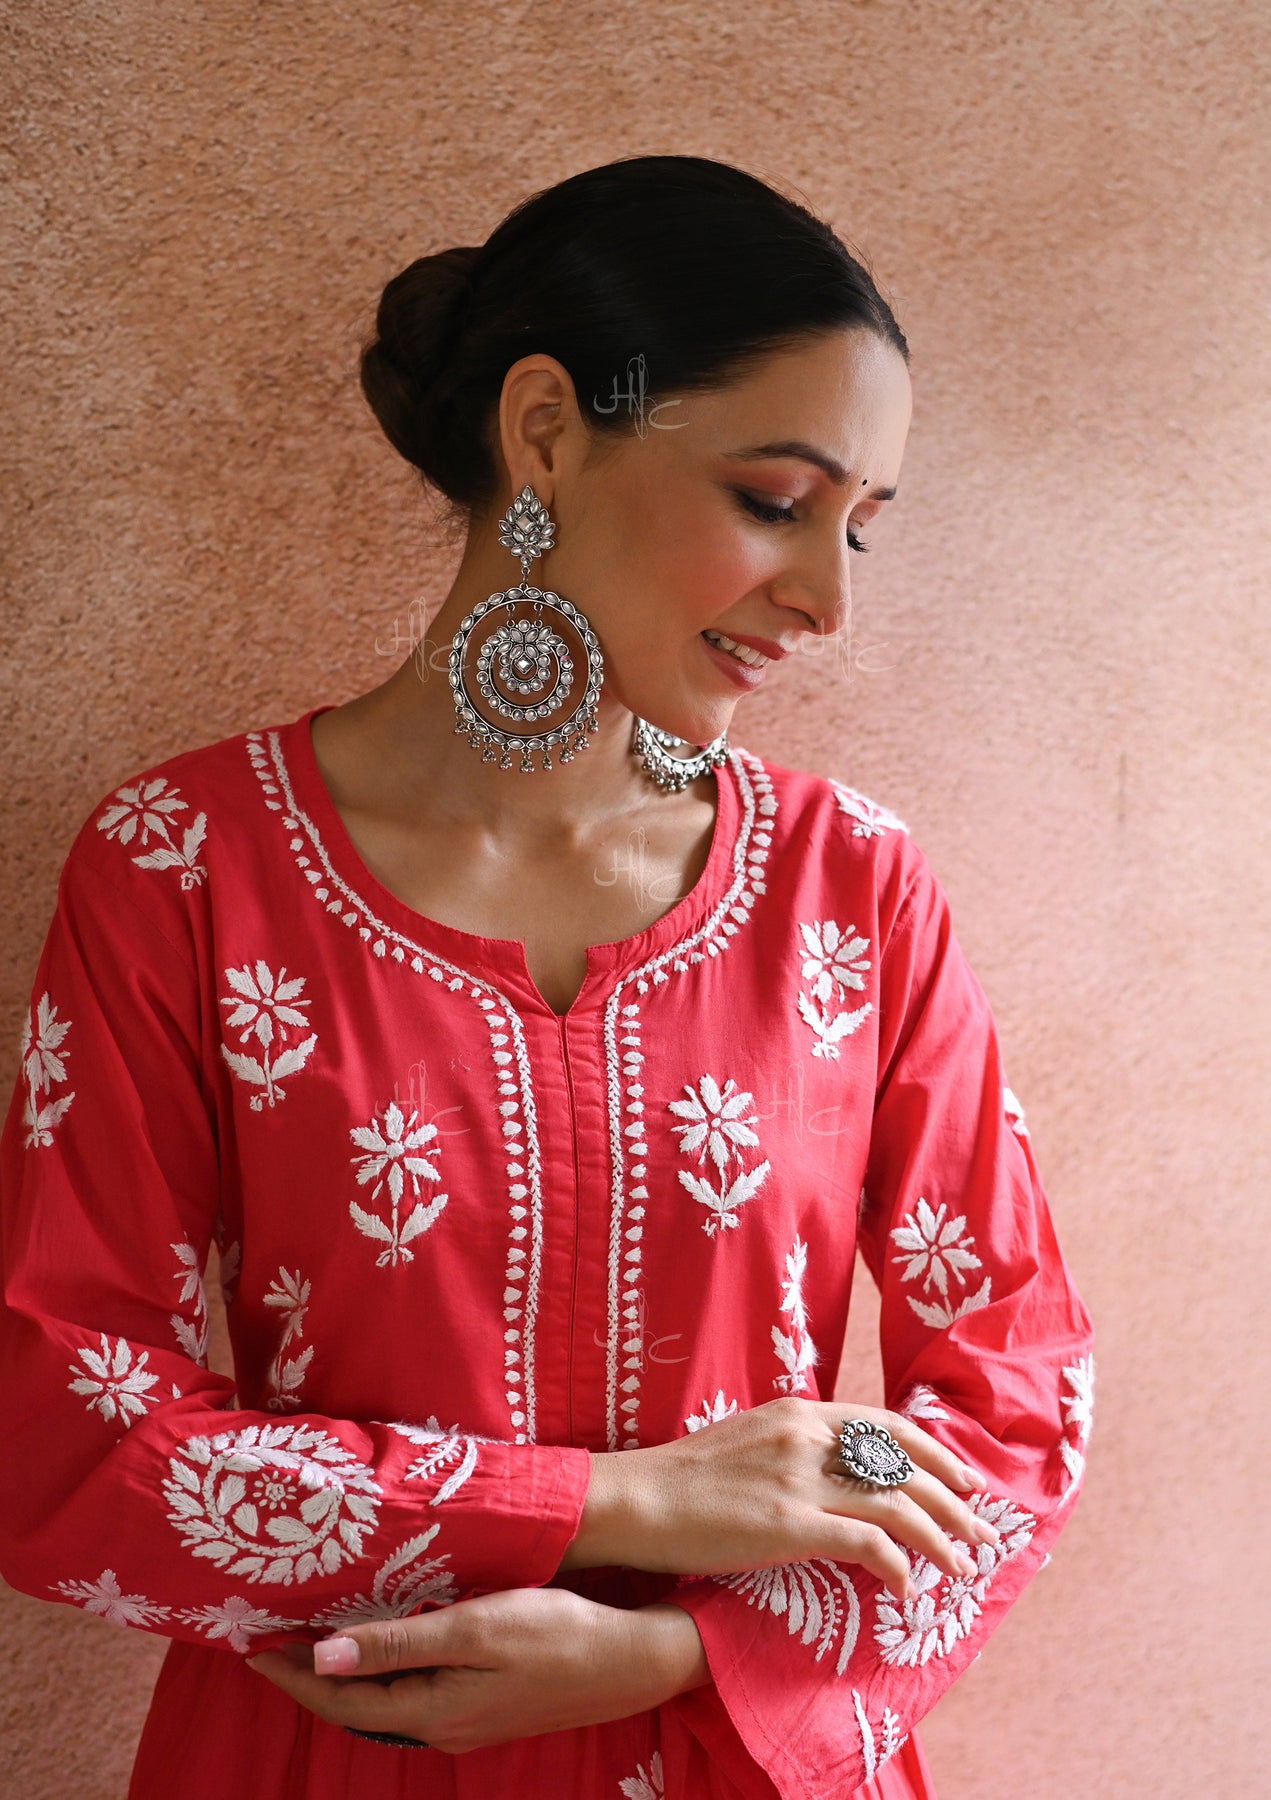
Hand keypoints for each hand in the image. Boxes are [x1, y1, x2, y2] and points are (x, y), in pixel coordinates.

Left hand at [246, 1587, 710, 1752]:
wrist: (634, 1660)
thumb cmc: (557, 1634)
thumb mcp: (474, 1630)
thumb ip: (398, 1645)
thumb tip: (323, 1660)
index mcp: (432, 1711)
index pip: (340, 1698)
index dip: (292, 1674)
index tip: (249, 1646)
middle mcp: (441, 1726)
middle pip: (356, 1706)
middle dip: (307, 1676)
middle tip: (266, 1639)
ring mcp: (465, 1720)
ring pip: (384, 1702)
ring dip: (344, 1673)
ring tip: (309, 1639)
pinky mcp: (485, 1705)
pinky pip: (413, 1694)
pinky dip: (382, 1672)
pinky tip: (380, 1647)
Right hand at [559, 1397, 1000, 1596]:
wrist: (636, 1499)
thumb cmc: (684, 1478)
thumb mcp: (749, 1440)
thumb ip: (795, 1447)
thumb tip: (836, 1469)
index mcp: (799, 1413)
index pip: (887, 1427)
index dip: (934, 1454)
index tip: (964, 1479)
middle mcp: (806, 1437)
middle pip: (902, 1466)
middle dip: (953, 1501)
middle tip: (984, 1531)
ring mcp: (799, 1479)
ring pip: (896, 1504)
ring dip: (939, 1537)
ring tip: (963, 1565)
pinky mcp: (788, 1524)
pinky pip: (866, 1545)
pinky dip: (898, 1566)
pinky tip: (908, 1588)